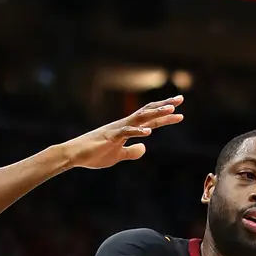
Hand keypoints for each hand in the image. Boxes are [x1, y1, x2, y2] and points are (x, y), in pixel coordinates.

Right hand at [60, 95, 184, 169]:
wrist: (75, 155)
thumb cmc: (94, 153)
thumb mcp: (118, 155)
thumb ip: (131, 152)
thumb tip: (144, 148)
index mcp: (127, 129)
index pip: (150, 120)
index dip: (165, 116)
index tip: (180, 113)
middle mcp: (124, 124)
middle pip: (148, 113)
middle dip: (164, 107)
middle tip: (180, 100)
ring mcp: (117, 129)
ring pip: (139, 118)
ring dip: (155, 114)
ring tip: (170, 111)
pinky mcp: (110, 137)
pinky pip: (125, 133)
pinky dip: (137, 132)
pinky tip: (148, 133)